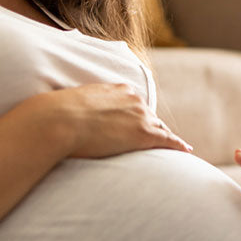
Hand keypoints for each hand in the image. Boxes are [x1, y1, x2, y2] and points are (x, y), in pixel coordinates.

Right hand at [27, 83, 192, 157]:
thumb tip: (60, 114)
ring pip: (159, 128)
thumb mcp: (69, 104)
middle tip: (159, 139)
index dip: (137, 115)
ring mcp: (140, 116)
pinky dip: (178, 145)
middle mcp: (133, 100)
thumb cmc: (54, 115)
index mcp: (117, 89)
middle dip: (153, 127)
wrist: (57, 121)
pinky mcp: (143, 134)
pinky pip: (167, 140)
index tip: (139, 122)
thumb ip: (77, 107)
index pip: (134, 104)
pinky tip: (186, 150)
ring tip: (175, 147)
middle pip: (149, 116)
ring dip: (165, 138)